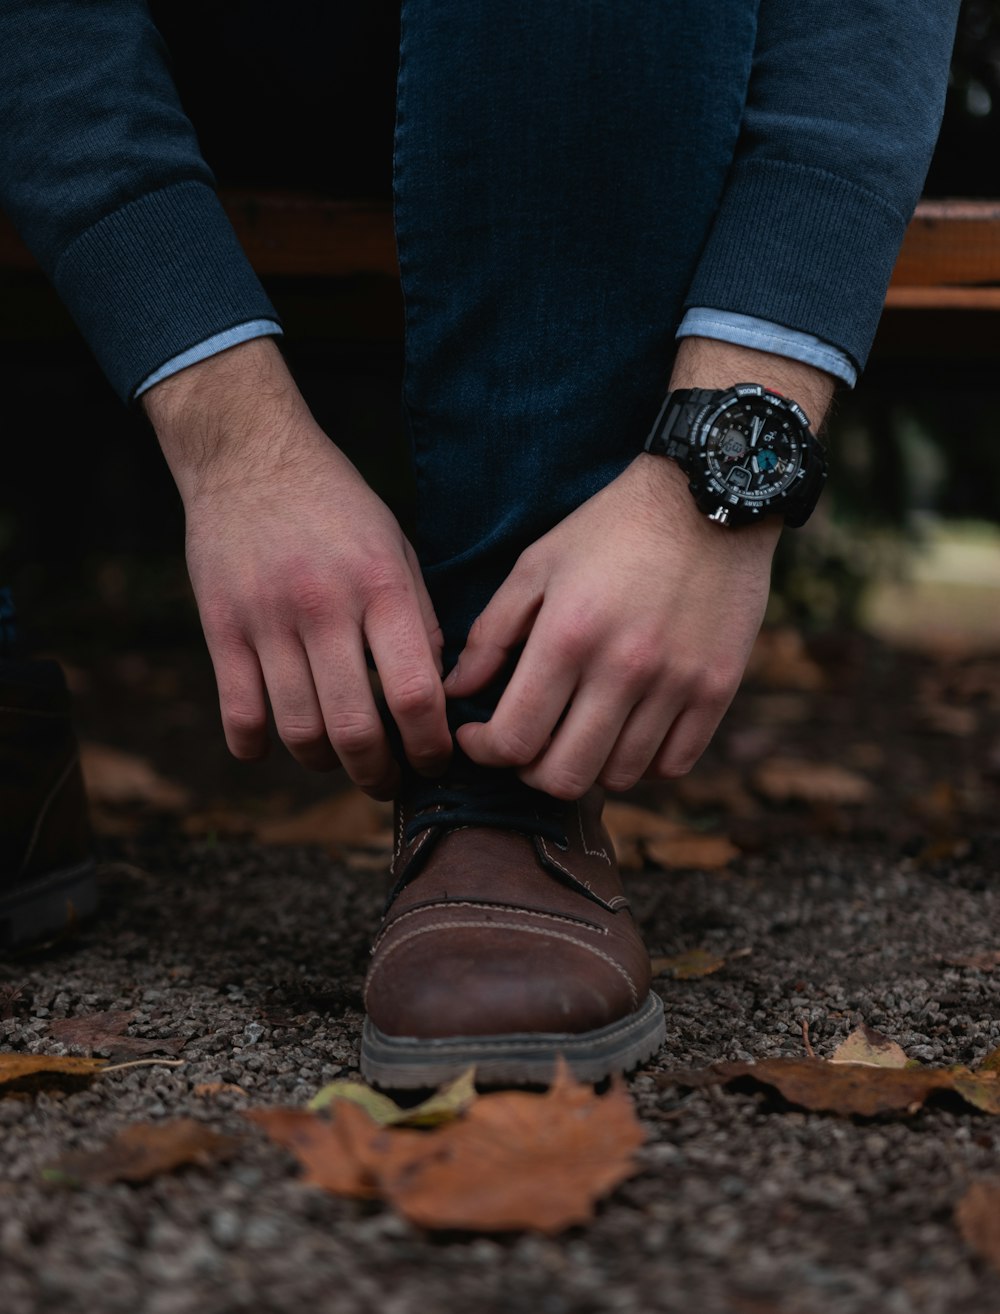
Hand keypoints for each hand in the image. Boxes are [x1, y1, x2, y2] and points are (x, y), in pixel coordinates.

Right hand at [145, 339, 449, 798]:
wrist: (250, 456)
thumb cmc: (338, 507)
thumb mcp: (397, 549)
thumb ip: (417, 620)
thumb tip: (432, 696)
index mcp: (380, 587)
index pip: (415, 694)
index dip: (430, 746)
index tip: (435, 761)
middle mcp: (324, 607)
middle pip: (355, 728)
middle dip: (379, 774)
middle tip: (389, 782)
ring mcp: (267, 620)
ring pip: (298, 731)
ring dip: (323, 763)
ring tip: (339, 761)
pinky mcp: (220, 627)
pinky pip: (239, 714)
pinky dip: (257, 747)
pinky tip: (273, 745)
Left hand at [446, 339, 834, 799]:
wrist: (708, 497)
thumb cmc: (610, 529)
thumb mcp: (537, 565)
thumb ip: (491, 633)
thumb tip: (456, 691)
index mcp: (568, 636)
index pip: (514, 739)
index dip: (484, 751)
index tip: (478, 737)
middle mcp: (623, 668)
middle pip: (563, 776)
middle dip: (529, 772)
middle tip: (525, 744)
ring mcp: (676, 684)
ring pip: (618, 777)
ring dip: (587, 766)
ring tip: (576, 733)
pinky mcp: (718, 689)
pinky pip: (673, 765)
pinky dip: (642, 762)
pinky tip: (625, 732)